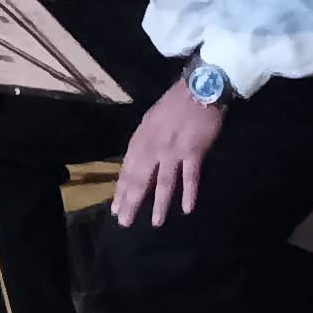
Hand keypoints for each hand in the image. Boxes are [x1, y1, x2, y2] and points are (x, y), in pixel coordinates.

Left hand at [112, 86, 224, 227]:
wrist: (197, 90)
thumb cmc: (172, 106)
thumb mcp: (149, 123)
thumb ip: (143, 145)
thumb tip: (137, 166)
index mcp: (140, 141)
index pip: (127, 171)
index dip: (121, 191)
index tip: (116, 210)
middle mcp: (153, 148)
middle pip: (141, 180)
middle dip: (132, 202)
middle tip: (126, 223)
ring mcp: (173, 151)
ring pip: (164, 183)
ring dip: (159, 204)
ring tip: (156, 223)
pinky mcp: (194, 152)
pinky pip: (191, 177)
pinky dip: (189, 193)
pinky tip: (187, 208)